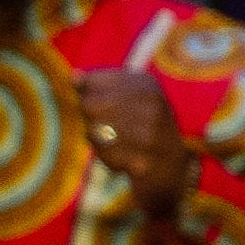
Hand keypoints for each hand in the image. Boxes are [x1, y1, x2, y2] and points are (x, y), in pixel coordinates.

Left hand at [75, 68, 198, 224]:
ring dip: (98, 141)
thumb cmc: (140, 130)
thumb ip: (97, 87)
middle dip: (90, 120)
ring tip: (121, 144)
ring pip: (93, 131)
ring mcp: (151, 132)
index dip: (86, 98)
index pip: (92, 81)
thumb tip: (74, 76)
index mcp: (147, 83)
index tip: (104, 109)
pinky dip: (108, 159)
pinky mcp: (144, 160)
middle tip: (110, 131)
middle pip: (90, 105)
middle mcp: (153, 103)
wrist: (171, 167)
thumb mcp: (126, 101)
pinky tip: (126, 159)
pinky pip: (104, 155)